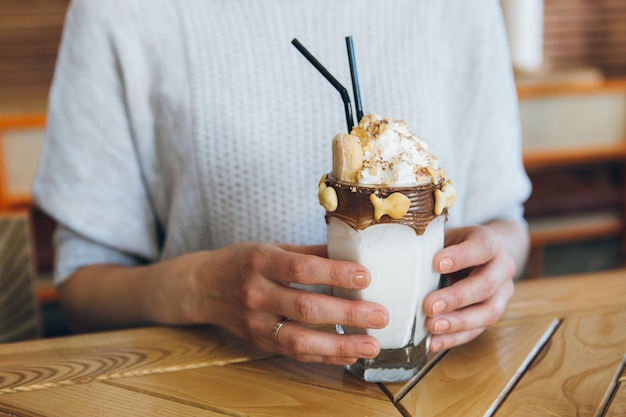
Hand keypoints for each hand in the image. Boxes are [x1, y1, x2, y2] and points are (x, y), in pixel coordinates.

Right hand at [183, 243, 388, 364]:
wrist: (202, 288)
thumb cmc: (242, 262)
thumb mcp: (270, 248)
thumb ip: (308, 253)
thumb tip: (350, 253)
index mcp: (260, 262)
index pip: (302, 269)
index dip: (335, 274)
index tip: (365, 277)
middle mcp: (255, 294)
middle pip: (305, 308)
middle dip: (347, 314)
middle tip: (380, 315)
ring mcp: (255, 323)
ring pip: (300, 340)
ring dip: (340, 345)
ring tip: (371, 345)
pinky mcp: (258, 342)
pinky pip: (295, 353)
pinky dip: (324, 356)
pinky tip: (349, 353)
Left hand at [423, 224, 516, 352]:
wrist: (478, 256)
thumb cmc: (453, 245)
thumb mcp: (444, 237)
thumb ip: (430, 246)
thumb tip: (400, 258)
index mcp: (490, 242)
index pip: (483, 247)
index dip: (462, 256)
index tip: (437, 264)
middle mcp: (502, 267)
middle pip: (486, 284)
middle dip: (457, 297)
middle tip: (429, 305)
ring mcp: (502, 293)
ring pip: (488, 312)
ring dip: (458, 322)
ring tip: (432, 326)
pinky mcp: (492, 313)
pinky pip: (478, 330)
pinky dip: (454, 338)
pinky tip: (433, 342)